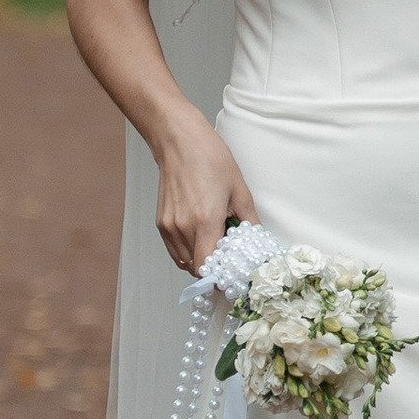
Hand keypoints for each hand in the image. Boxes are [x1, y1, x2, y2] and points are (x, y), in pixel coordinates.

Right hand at [152, 114, 258, 274]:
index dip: (220, 276)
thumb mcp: (239, 190)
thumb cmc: (210, 160)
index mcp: (205, 220)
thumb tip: (257, 241)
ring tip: (215, 243)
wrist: (180, 142)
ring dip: (201, 259)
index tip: (233, 273)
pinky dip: (189, 252)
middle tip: (229, 257)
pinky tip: (202, 238)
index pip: (207, 267)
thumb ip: (248, 221)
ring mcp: (169, 226)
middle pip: (197, 266)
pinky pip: (176, 250)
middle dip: (215, 267)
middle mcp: (183, 227)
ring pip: (185, 261)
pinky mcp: (161, 223)